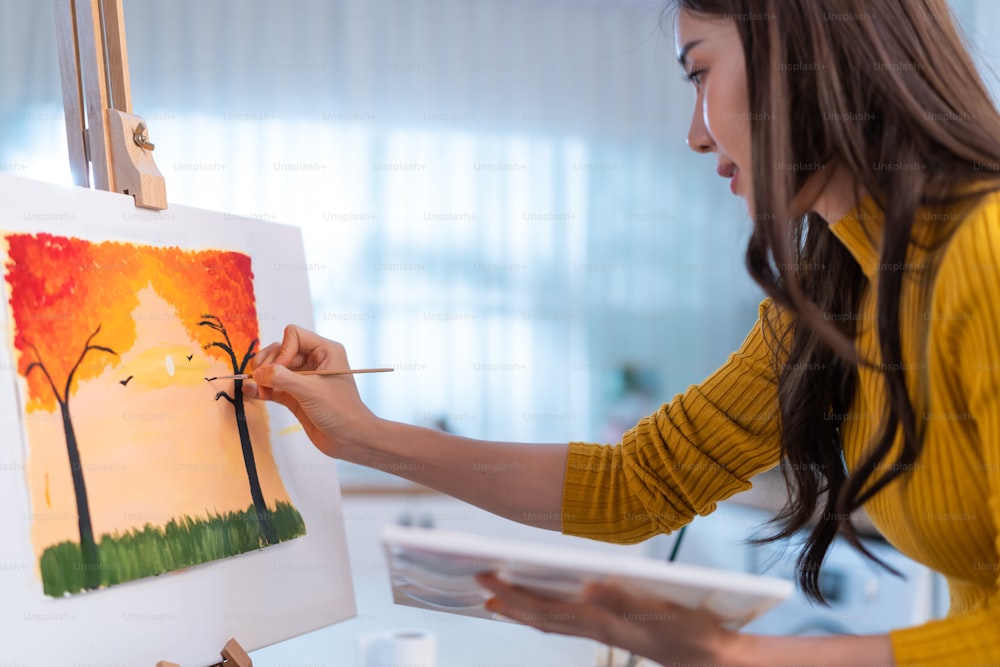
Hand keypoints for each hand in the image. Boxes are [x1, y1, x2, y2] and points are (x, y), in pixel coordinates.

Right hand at [244, 325, 376, 457]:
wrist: (350, 440)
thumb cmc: (341, 412)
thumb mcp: (311, 391)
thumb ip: (283, 379)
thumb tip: (258, 373)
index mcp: (325, 351)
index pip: (293, 335)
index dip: (282, 351)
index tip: (280, 372)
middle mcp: (314, 360)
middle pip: (280, 350)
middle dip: (267, 365)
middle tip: (263, 384)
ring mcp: (303, 378)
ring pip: (274, 368)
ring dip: (262, 377)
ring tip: (260, 392)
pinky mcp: (295, 395)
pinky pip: (273, 385)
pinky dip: (261, 388)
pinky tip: (250, 392)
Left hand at [474, 573, 738, 665]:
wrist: (711, 655)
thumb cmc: (689, 630)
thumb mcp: (659, 613)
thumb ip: (623, 600)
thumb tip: (588, 588)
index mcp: (600, 622)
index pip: (544, 610)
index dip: (513, 596)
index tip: (487, 580)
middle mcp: (595, 627)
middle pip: (541, 617)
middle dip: (509, 601)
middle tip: (480, 583)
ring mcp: (602, 629)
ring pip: (552, 620)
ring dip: (523, 608)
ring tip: (501, 595)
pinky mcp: (611, 626)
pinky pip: (567, 619)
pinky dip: (546, 611)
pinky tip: (543, 602)